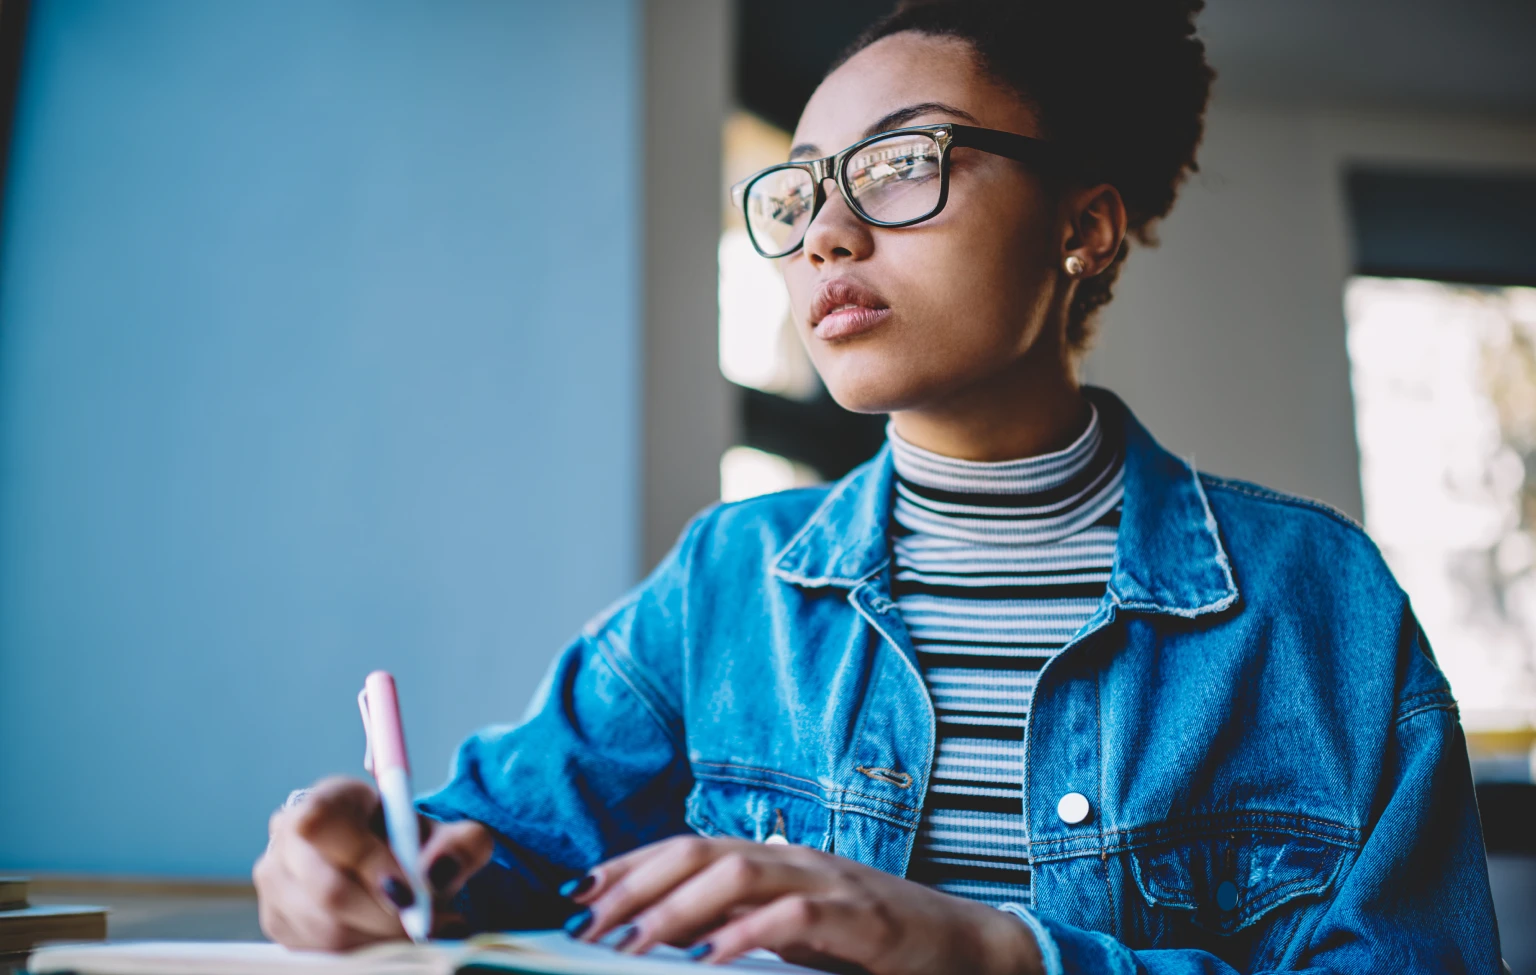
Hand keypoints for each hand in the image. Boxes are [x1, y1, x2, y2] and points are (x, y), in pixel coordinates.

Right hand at [253, 776, 494, 949]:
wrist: (387, 864)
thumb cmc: (412, 844)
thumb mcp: (448, 834)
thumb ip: (460, 845)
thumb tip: (437, 872)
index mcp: (326, 799)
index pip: (322, 824)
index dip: (369, 863)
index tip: (413, 893)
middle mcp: (286, 838)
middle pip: (327, 890)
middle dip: (386, 917)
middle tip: (427, 926)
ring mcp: (275, 883)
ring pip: (325, 929)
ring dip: (380, 940)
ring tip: (418, 933)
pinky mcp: (277, 923)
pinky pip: (319, 951)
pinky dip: (364, 954)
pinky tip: (391, 942)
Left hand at [561, 835, 1041, 974]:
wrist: (973, 947)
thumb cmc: (878, 945)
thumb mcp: (801, 933)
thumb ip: (745, 929)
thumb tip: (675, 944)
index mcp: (777, 859)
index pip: (688, 848)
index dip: (631, 866)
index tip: (580, 893)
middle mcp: (798, 859)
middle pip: (700, 851)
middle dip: (636, 885)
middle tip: (585, 924)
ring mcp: (831, 884)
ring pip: (739, 873)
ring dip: (677, 908)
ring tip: (630, 945)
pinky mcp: (863, 918)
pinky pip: (796, 918)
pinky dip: (747, 935)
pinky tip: (710, 961)